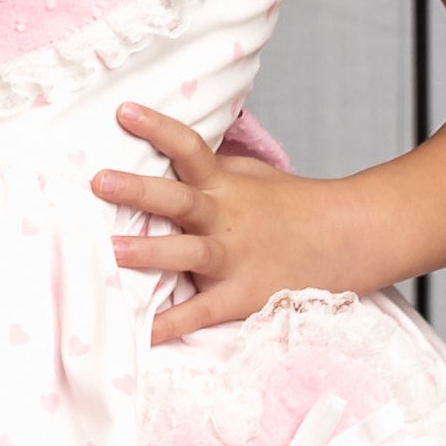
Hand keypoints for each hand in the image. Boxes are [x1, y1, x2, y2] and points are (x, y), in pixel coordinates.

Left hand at [104, 104, 386, 342]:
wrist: (345, 240)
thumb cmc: (287, 205)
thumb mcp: (249, 175)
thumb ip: (208, 166)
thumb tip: (162, 143)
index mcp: (223, 184)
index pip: (188, 148)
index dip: (157, 127)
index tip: (123, 111)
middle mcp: (224, 218)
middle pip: (178, 200)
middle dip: (139, 190)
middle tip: (99, 180)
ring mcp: (232, 259)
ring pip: (187, 253)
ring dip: (149, 254)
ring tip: (112, 252)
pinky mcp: (239, 296)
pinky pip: (200, 313)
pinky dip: (172, 326)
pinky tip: (142, 334)